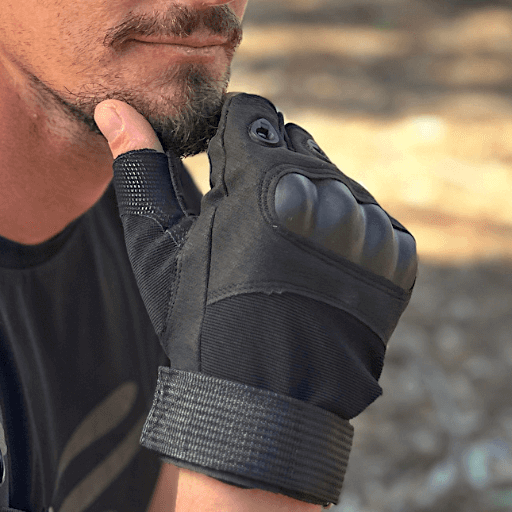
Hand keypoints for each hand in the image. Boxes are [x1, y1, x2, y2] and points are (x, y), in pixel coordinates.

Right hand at [95, 93, 415, 505]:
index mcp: (261, 179)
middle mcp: (323, 191)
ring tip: (279, 257)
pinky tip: (315, 274)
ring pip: (331, 177)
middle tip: (245, 225)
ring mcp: (367, 223)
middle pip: (291, 141)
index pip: (249, 113)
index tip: (214, 167)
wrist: (268, 406)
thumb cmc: (201, 322)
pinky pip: (368, 217)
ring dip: (305, 199)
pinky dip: (342, 235)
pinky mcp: (398, 254)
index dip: (225, 137)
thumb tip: (113, 105)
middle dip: (265, 168)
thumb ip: (140, 166)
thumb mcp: (159, 245)